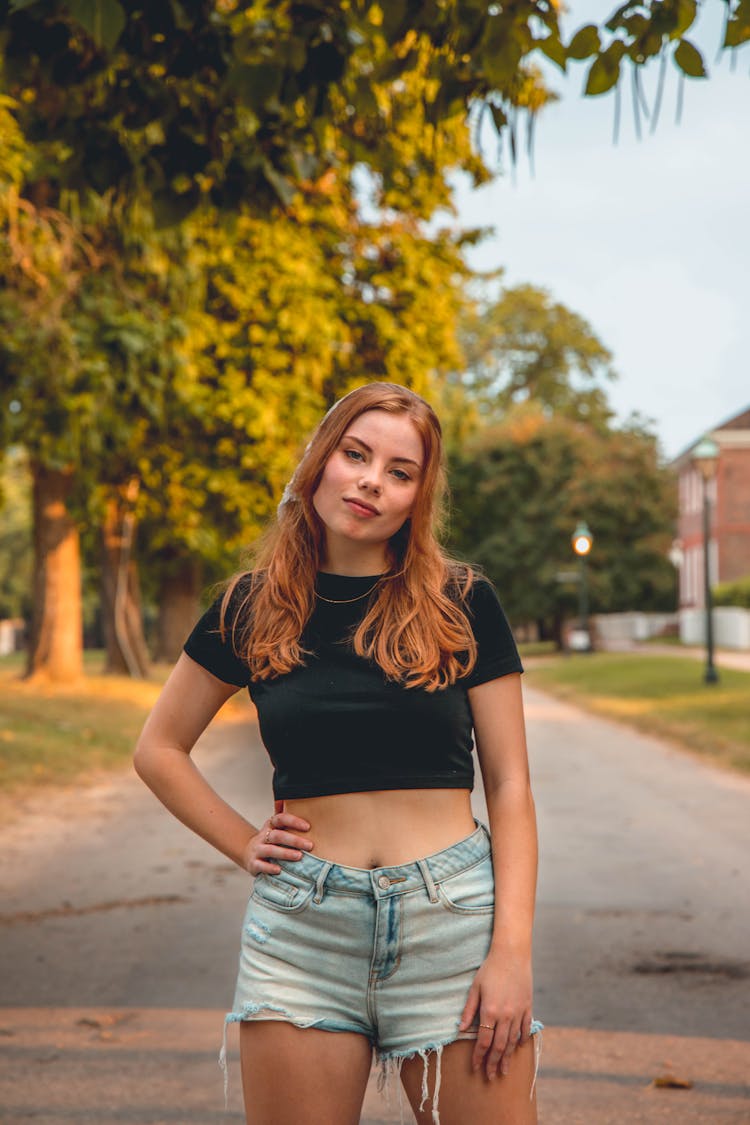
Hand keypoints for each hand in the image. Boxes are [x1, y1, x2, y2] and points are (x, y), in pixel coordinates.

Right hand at [242, 808, 313, 874]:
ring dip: (285, 853)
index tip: (308, 827)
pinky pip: (260, 865)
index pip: (281, 819)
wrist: (249, 854)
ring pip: (270, 850)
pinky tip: (279, 870)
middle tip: (310, 846)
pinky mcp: (253, 863)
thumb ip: (290, 823)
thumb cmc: (271, 841)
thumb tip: (310, 808)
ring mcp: (257, 850)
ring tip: (299, 856)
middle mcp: (262, 836)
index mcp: (270, 825)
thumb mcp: (277, 830)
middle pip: (277, 835)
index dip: (294, 821)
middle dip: (294, 840)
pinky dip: (269, 868)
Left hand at [458, 950, 533, 1080]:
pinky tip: (518, 1047)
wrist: (512, 954)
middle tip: (491, 1076)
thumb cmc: (490, 968)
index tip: (475, 1067)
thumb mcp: (475, 987)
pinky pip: (525, 1028)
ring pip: (513, 1041)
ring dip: (508, 1057)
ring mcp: (518, 1012)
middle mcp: (505, 1015)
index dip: (479, 1056)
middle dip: (494, 1063)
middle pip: (499, 1046)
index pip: (484, 1041)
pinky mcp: (527, 1007)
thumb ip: (469, 1009)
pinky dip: (521, 1039)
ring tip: (505, 1070)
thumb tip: (461, 1028)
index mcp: (490, 1011)